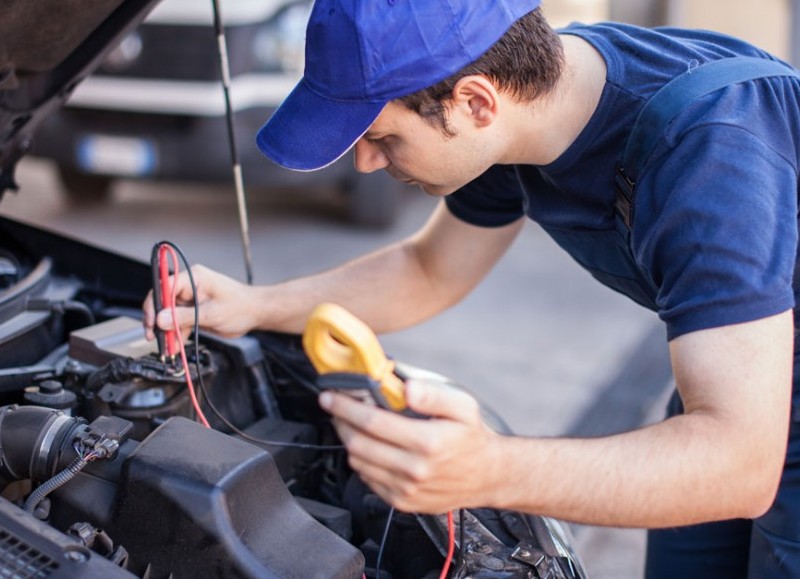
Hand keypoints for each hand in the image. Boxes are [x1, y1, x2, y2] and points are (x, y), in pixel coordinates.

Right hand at [143, 264, 257, 340]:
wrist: (256, 313)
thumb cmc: (241, 306)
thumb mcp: (212, 313)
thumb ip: (185, 317)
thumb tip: (161, 319)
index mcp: (193, 277)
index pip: (164, 286)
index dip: (155, 304)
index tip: (152, 322)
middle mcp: (189, 285)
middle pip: (163, 301)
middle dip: (157, 320)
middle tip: (154, 337)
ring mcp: (191, 298)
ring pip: (169, 314)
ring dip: (167, 330)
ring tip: (167, 346)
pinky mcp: (194, 310)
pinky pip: (179, 321)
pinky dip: (176, 333)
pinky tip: (175, 345)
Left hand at [319, 379, 503, 513]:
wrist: (488, 476)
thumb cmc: (472, 437)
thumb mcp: (462, 406)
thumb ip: (433, 394)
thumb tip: (406, 387)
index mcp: (427, 442)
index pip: (372, 421)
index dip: (346, 407)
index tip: (330, 396)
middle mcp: (415, 469)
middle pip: (358, 443)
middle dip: (340, 422)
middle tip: (336, 407)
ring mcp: (406, 489)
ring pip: (359, 462)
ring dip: (348, 440)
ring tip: (351, 424)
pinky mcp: (402, 502)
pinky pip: (368, 479)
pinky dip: (362, 460)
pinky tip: (370, 446)